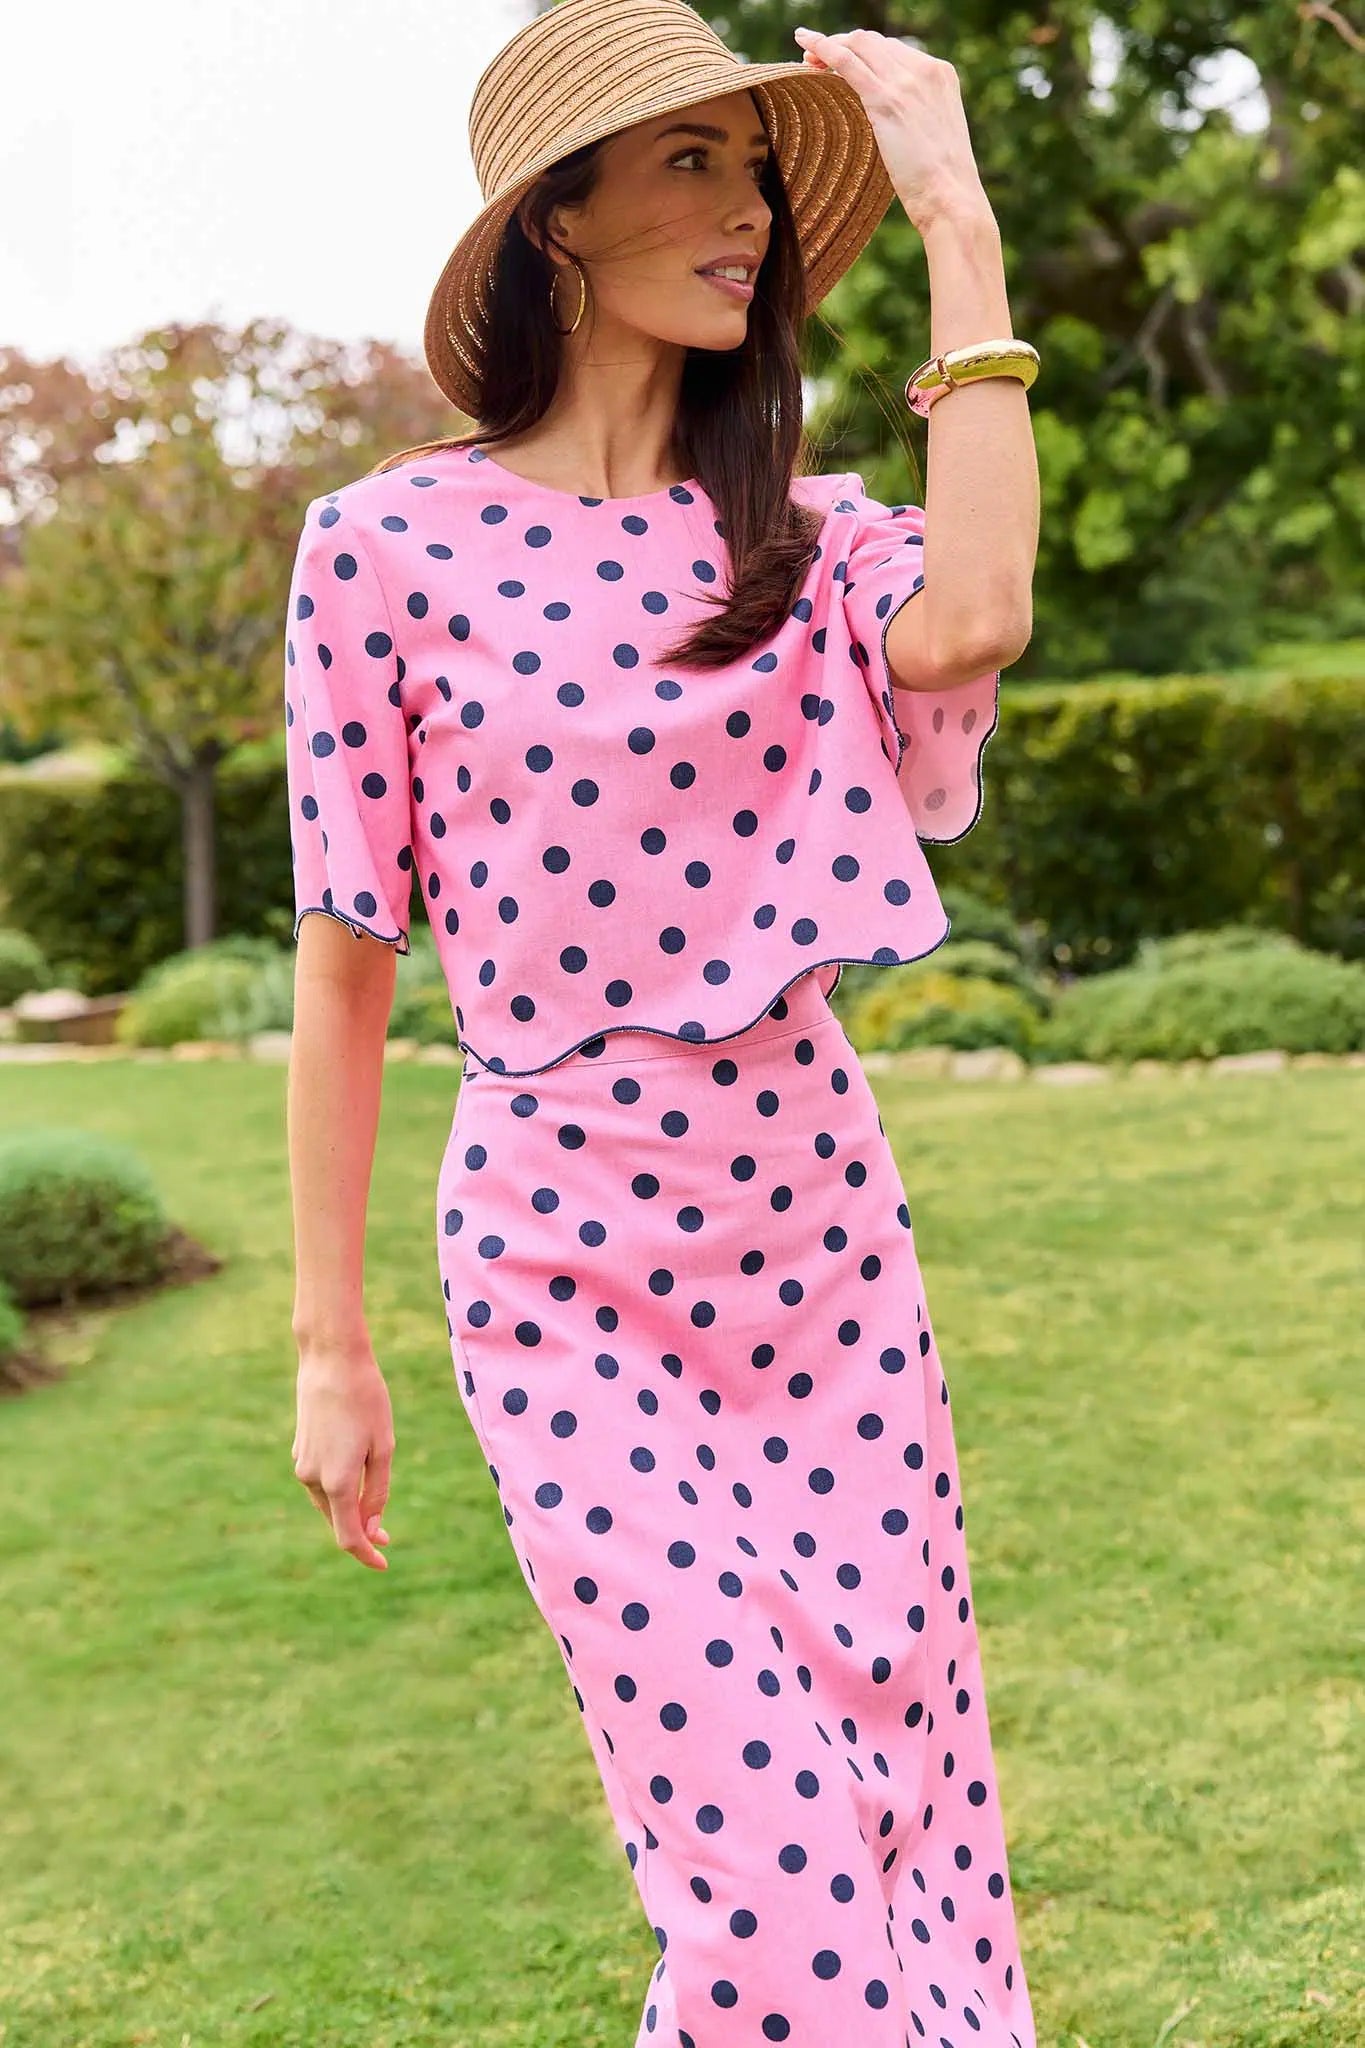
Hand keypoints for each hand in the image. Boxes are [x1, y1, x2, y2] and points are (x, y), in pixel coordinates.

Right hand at [292, 1347, 394, 1571]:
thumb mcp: (384, 1447)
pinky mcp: (299, 1451)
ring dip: (349, 1508)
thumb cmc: (366, 1399)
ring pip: (328, 1501)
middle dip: (361, 1530)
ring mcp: (302, 1464)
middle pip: (337, 1520)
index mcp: (337, 1482)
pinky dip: (337, 1488)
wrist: (330, 1360)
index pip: (348, 1536)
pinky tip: (355, 1472)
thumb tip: (373, 1527)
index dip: (366, 1553)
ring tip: (374, 1502)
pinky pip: (320, 1481)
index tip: (384, 1563)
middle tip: (388, 1535)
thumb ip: (378, 1491)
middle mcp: (313, 1479)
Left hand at [793, 25, 992, 236]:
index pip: (894, 49)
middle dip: (843, 43)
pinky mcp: (885, 99)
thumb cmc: (942, 183)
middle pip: (873, 41)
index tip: (843, 62)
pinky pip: (846, 61)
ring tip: (807, 57)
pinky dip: (823, 47)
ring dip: (828, 45)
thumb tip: (895, 125)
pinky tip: (805, 46)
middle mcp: (924, 69)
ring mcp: (905, 82)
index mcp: (940, 74)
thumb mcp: (934, 137)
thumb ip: (917, 117)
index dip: (864, 51)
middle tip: (816, 59)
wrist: (951, 198)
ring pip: (858, 44)